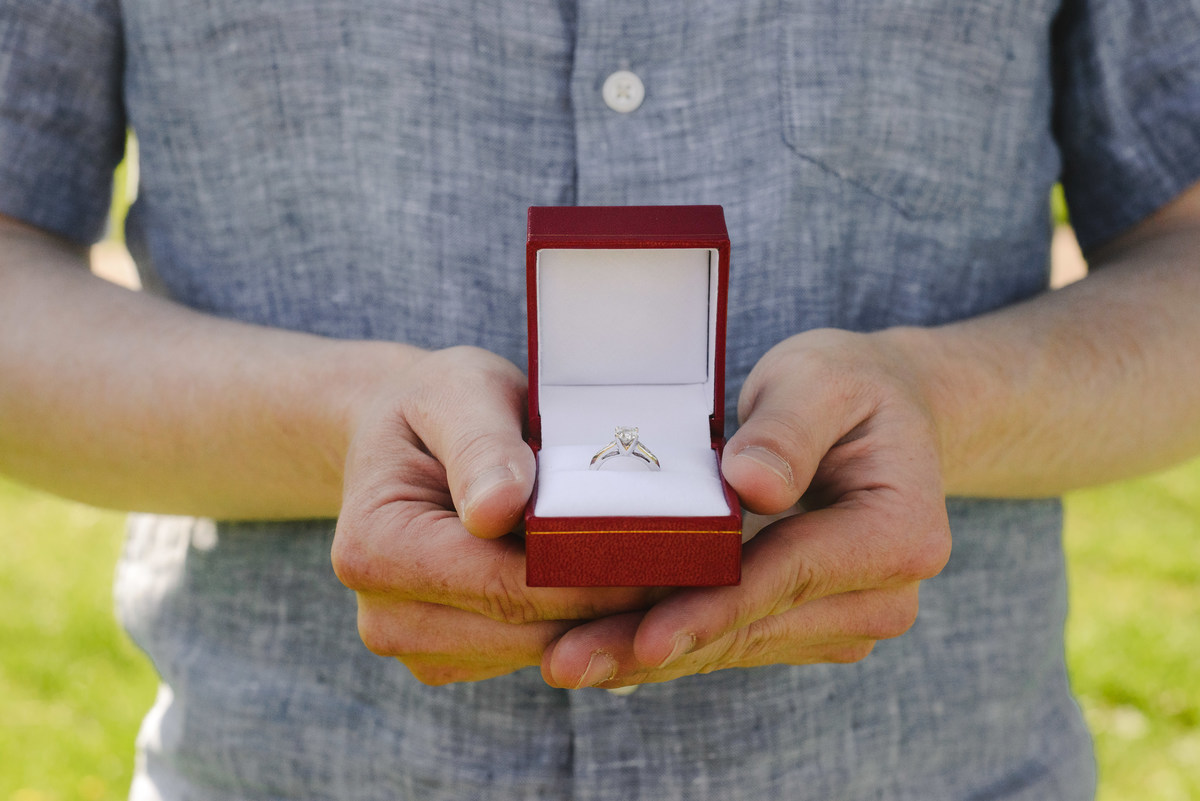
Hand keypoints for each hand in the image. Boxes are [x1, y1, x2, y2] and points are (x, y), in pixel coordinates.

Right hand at [331, 346, 656, 684]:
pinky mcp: (450, 657)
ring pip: (539, 651)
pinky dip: (584, 625)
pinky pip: (533, 653)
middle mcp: (385, 615)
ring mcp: (416, 644)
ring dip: (608, 621)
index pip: (503, 583)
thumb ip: (478, 445)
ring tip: (676, 575)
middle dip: (614, 605)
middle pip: (526, 630)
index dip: (592, 577)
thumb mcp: (456, 391)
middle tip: (699, 571)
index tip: (673, 555)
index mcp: (372, 549)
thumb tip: (497, 511)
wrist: (409, 439)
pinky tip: (627, 586)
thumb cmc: (438, 406)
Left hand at [541, 329, 951, 688]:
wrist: (884, 413)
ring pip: (732, 645)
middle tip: (564, 665)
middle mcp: (882, 594)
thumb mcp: (822, 378)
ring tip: (566, 661)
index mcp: (899, 535)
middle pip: (750, 628)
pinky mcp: (810, 623)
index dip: (711, 609)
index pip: (788, 578)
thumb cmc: (848, 386)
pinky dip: (666, 639)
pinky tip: (601, 649)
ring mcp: (847, 617)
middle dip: (652, 648)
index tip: (644, 640)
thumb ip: (790, 429)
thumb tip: (752, 486)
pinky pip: (730, 636)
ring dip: (645, 655)